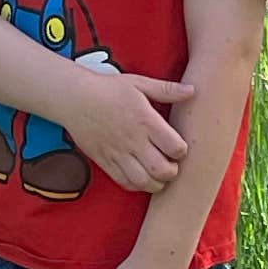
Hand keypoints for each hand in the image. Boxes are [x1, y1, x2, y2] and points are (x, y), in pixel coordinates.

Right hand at [67, 68, 191, 194]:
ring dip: (156, 183)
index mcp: (145, 120)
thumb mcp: (139, 83)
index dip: (182, 151)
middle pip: (161, 169)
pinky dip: (137, 185)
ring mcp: (118, 153)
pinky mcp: (105, 161)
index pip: (175, 147)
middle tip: (172, 165)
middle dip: (172, 172)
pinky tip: (141, 177)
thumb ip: (167, 90)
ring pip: (144, 181)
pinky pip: (124, 182)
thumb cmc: (109, 89)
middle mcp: (133, 140)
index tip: (179, 147)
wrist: (75, 98)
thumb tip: (193, 90)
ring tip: (158, 174)